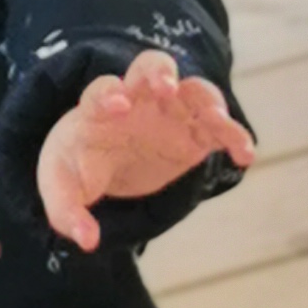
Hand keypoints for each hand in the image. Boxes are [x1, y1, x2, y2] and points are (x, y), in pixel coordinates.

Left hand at [37, 49, 252, 253]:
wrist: (104, 163)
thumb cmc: (79, 167)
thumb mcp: (62, 191)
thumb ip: (67, 214)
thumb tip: (87, 241)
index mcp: (98, 109)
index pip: (101, 91)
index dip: (109, 94)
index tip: (118, 106)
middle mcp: (138, 99)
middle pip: (151, 67)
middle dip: (160, 73)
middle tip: (166, 88)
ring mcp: (171, 112)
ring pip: (195, 91)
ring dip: (208, 100)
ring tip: (217, 120)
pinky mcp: (196, 133)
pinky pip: (220, 127)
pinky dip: (235, 135)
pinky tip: (245, 155)